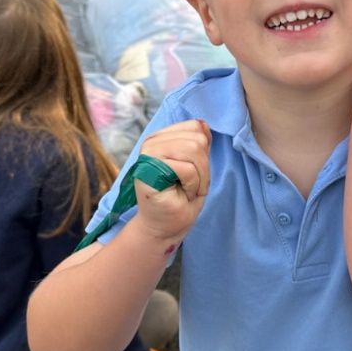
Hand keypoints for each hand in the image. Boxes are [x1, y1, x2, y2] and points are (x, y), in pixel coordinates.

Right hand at [132, 120, 210, 244]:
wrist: (167, 226)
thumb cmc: (181, 198)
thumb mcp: (198, 166)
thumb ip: (198, 144)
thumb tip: (204, 124)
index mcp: (162, 137)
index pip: (195, 127)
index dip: (204, 153)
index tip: (195, 173)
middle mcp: (152, 142)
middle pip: (197, 139)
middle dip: (204, 168)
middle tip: (192, 185)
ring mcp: (147, 155)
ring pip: (193, 150)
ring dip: (199, 177)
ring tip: (188, 190)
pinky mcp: (147, 172)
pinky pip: (186, 169)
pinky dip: (193, 185)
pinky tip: (182, 195)